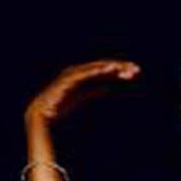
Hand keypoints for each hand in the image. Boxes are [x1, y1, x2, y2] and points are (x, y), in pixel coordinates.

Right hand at [25, 60, 140, 123]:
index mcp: (84, 75)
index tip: (136, 72)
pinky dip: (94, 71)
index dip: (121, 69)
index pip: (106, 70)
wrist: (43, 113)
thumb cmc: (61, 105)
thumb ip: (93, 91)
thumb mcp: (82, 97)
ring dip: (109, 67)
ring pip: (94, 68)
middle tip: (136, 69)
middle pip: (103, 66)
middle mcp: (79, 72)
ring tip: (123, 68)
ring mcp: (73, 75)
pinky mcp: (67, 81)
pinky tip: (106, 70)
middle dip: (119, 67)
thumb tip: (106, 88)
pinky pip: (83, 74)